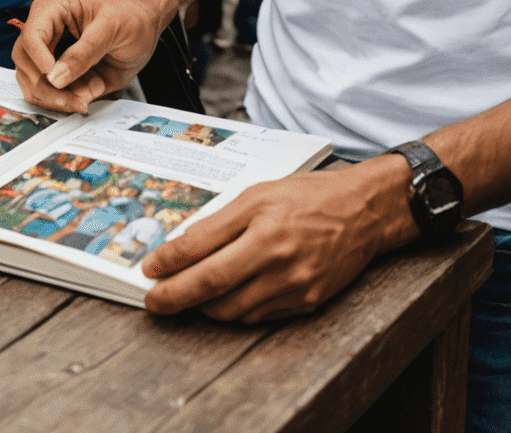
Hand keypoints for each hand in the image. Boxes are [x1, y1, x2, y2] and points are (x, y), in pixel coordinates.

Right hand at [12, 0, 161, 111]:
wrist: (141, 31)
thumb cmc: (128, 18)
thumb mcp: (112, 28)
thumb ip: (85, 52)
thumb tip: (55, 78)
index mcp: (54, 9)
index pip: (32, 34)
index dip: (39, 59)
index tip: (56, 79)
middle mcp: (45, 31)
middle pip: (25, 61)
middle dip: (45, 86)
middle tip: (74, 100)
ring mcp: (47, 53)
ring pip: (30, 81)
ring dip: (53, 99)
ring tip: (82, 102)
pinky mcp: (55, 73)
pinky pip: (45, 94)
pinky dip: (61, 103)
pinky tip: (82, 99)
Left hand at [141, 157, 416, 321]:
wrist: (362, 213)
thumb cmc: (307, 196)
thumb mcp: (257, 194)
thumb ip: (220, 221)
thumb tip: (181, 244)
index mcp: (262, 224)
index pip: (201, 251)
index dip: (169, 264)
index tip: (148, 270)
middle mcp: (277, 258)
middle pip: (211, 288)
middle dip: (175, 297)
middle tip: (153, 300)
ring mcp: (293, 285)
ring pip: (232, 310)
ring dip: (202, 307)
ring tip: (185, 297)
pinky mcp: (306, 303)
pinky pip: (257, 316)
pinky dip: (233, 311)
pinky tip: (221, 299)